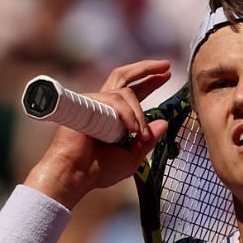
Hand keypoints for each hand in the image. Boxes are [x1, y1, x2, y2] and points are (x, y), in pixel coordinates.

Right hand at [24, 60, 171, 208]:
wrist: (76, 175)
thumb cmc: (98, 170)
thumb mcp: (131, 157)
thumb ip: (148, 142)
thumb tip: (164, 123)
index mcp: (113, 117)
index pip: (132, 92)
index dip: (149, 81)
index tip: (166, 74)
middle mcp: (103, 106)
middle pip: (124, 76)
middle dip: (146, 69)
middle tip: (166, 67)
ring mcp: (94, 103)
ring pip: (125, 93)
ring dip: (139, 113)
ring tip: (141, 134)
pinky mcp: (86, 104)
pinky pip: (114, 101)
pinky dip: (128, 115)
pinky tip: (133, 130)